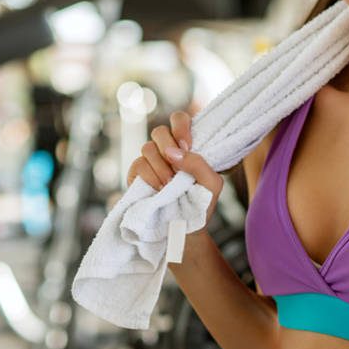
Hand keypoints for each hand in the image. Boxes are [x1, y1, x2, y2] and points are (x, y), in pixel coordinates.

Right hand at [127, 110, 223, 228]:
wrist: (184, 228)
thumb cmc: (202, 203)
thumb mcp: (212, 184)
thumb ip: (199, 164)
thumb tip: (174, 152)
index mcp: (187, 146)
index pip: (179, 119)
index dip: (181, 126)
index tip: (188, 145)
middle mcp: (167, 150)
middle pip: (159, 131)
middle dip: (168, 146)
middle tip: (178, 168)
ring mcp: (150, 161)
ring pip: (148, 148)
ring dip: (161, 167)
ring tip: (171, 185)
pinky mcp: (137, 174)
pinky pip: (138, 164)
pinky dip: (151, 176)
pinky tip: (160, 190)